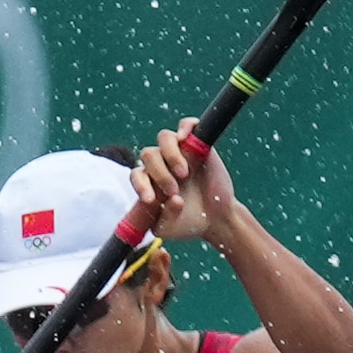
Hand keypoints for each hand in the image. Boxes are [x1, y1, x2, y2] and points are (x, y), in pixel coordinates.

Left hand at [134, 124, 241, 246]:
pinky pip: (188, 125)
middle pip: (149, 154)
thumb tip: (174, 199)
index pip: (136, 175)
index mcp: (148, 181)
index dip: (140, 185)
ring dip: (171, 155)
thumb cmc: (187, 222)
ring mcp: (180, 152)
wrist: (216, 219)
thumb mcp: (169, 228)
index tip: (152, 200)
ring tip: (183, 174)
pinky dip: (186, 127)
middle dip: (159, 174)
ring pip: (164, 138)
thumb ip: (165, 217)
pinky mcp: (199, 144)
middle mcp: (161, 164)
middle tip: (173, 191)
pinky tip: (185, 138)